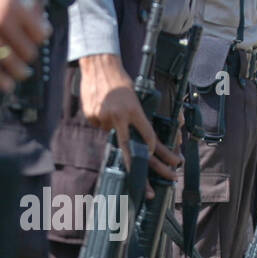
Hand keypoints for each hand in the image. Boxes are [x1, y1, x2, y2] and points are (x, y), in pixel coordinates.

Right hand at [0, 0, 51, 91]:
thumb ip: (33, 3)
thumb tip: (44, 26)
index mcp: (15, 5)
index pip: (40, 34)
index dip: (41, 37)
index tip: (38, 37)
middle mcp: (1, 21)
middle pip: (28, 52)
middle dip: (30, 54)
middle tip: (26, 52)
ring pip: (12, 64)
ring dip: (20, 71)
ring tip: (23, 73)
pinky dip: (1, 81)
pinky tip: (8, 86)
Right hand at [78, 53, 181, 186]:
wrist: (99, 65)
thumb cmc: (120, 80)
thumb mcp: (134, 98)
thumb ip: (136, 118)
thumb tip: (140, 139)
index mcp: (134, 110)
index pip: (148, 137)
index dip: (157, 151)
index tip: (163, 158)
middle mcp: (119, 117)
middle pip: (132, 152)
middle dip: (145, 173)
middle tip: (152, 192)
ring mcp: (104, 118)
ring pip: (113, 135)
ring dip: (114, 126)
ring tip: (110, 106)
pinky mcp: (92, 118)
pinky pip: (101, 127)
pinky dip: (103, 120)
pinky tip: (102, 104)